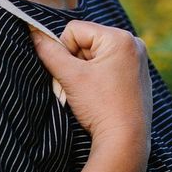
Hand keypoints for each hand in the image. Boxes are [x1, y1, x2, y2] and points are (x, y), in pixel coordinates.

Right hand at [30, 20, 151, 153]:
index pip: (74, 30)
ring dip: (85, 73)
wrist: (125, 141)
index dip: (64, 51)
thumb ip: (49, 52)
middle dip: (76, 63)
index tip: (71, 75)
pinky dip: (98, 80)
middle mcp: (134, 45)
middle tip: (80, 87)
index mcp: (121, 38)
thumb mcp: (70, 76)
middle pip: (86, 42)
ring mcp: (138, 62)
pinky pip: (108, 68)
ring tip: (90, 94)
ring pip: (95, 57)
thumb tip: (33, 32)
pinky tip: (101, 98)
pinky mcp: (137, 78)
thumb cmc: (101, 107)